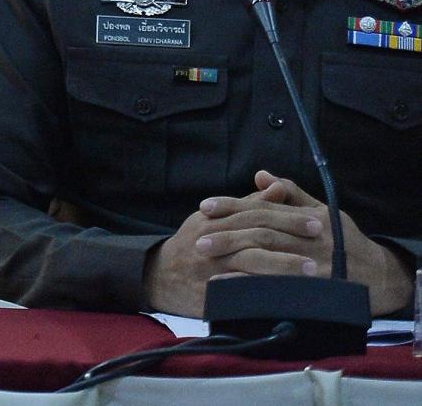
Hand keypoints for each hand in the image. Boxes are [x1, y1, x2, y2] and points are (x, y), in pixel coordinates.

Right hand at [147, 179, 328, 314]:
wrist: (160, 276)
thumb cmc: (193, 244)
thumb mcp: (214, 219)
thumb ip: (248, 204)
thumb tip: (277, 187)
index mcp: (215, 219)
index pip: (256, 213)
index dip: (287, 217)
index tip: (317, 223)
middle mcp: (212, 239)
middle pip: (255, 234)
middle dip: (290, 237)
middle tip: (322, 241)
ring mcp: (211, 265)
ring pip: (249, 261)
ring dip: (283, 265)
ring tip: (312, 269)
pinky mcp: (211, 291)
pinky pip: (240, 290)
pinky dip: (263, 290)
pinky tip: (286, 294)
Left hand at [214, 171, 415, 315]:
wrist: (376, 276)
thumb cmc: (344, 240)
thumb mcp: (322, 212)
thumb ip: (290, 193)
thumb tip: (261, 175)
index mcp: (310, 218)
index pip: (264, 209)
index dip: (233, 206)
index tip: (204, 207)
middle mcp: (311, 240)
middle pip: (262, 233)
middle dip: (228, 234)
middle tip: (197, 239)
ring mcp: (314, 266)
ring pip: (269, 258)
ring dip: (236, 258)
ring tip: (208, 258)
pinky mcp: (314, 290)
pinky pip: (278, 286)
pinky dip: (253, 284)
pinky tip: (230, 283)